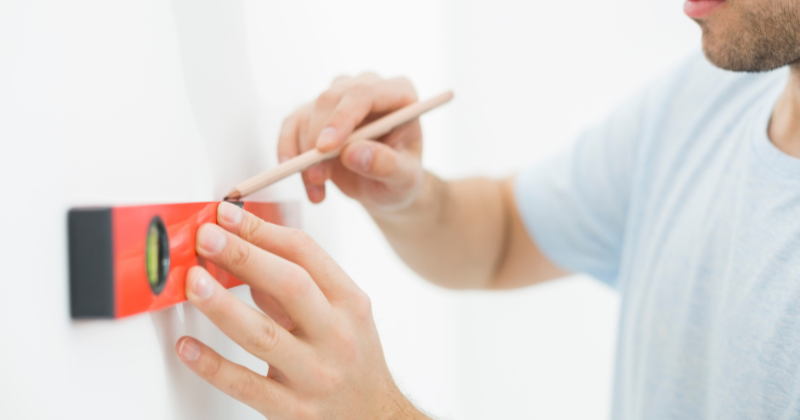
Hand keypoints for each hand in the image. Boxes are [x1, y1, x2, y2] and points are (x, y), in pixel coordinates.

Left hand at [175, 202, 425, 419]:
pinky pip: (246, 385)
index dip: (262, 230)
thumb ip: (298, 286)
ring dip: (223, 305)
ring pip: (263, 335)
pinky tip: (188, 347)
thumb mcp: (343, 315)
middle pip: (290, 285)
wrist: (375, 418)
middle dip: (243, 256)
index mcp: (349, 303)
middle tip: (207, 236)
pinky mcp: (293, 411)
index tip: (228, 215)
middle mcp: (336, 336)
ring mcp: (315, 375)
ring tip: (193, 282)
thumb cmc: (354, 361)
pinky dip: (213, 365)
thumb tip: (244, 252)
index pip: (307, 254)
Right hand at [278, 73, 424, 212]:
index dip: (341, 118)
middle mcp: (367, 88)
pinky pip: (292, 125)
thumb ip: (387, 165)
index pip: (364, 94)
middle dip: (316, 140)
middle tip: (317, 178)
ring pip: (307, 114)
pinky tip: (304, 181)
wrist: (384, 187)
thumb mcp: (404, 179)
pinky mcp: (316, 113)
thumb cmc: (401, 178)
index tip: (325, 148)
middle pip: (330, 99)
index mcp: (398, 95)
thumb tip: (353, 153)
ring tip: (317, 188)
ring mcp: (340, 98)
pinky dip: (289, 152)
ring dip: (303, 154)